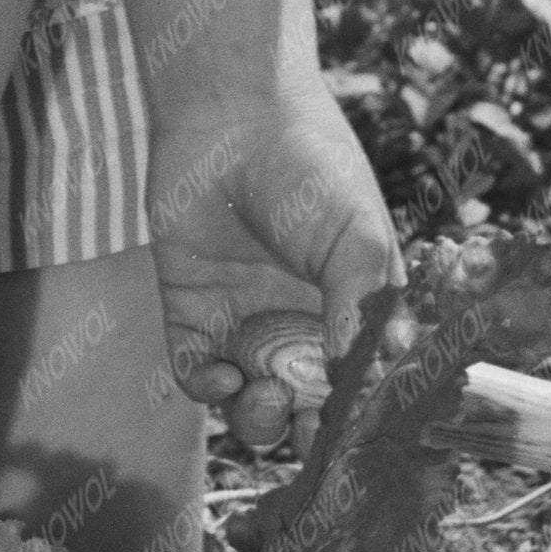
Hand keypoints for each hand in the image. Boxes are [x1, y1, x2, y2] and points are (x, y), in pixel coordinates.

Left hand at [146, 65, 403, 460]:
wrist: (233, 115)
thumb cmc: (312, 167)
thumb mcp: (355, 237)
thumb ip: (359, 308)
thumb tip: (355, 378)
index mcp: (350, 311)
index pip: (356, 382)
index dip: (356, 416)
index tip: (353, 436)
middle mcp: (298, 324)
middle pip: (303, 406)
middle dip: (303, 429)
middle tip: (301, 424)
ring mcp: (243, 322)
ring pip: (249, 401)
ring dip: (256, 419)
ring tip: (261, 398)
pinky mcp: (191, 312)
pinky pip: (196, 373)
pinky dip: (208, 388)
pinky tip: (222, 375)